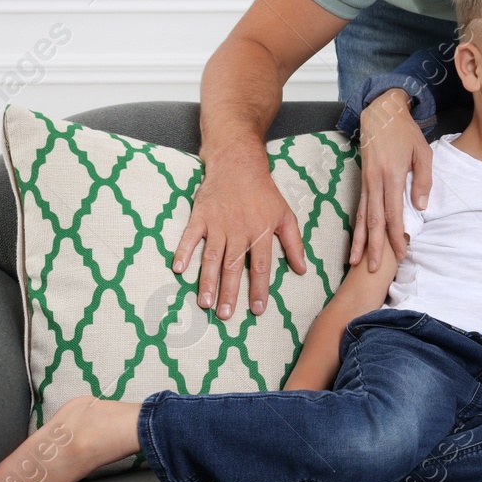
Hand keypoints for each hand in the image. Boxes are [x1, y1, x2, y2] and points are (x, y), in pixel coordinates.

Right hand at [172, 148, 307, 320]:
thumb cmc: (265, 193)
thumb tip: (303, 269)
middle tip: (225, 316)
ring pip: (212, 257)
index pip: (261, 267)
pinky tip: (178, 269)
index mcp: (262, 232)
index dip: (260, 290)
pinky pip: (190, 236)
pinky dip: (183, 251)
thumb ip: (294, 244)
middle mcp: (240, 231)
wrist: (239, 165)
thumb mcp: (286, 216)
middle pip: (234, 267)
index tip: (258, 311)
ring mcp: (218, 224)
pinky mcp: (200, 216)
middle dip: (230, 293)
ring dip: (207, 280)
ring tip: (205, 302)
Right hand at [349, 88, 432, 272]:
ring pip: (362, 216)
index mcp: (392, 175)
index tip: (401, 253)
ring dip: (360, 241)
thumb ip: (423, 180)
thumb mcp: (423, 153)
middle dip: (374, 246)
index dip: (396, 235)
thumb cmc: (406, 133)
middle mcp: (375, 181)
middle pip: (373, 220)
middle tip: (373, 269)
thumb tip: (421, 207)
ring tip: (355, 262)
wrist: (380, 113)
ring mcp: (366, 182)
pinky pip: (360, 207)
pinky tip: (356, 240)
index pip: (393, 212)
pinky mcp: (362, 181)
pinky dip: (357, 226)